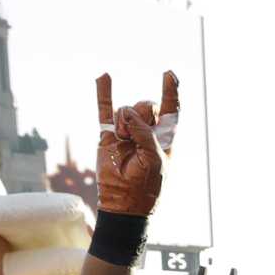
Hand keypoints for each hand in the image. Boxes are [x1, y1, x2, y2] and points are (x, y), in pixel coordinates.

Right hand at [94, 71, 179, 215]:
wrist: (123, 201)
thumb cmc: (146, 184)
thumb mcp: (154, 159)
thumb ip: (144, 133)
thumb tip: (128, 112)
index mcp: (165, 136)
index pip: (171, 109)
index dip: (171, 91)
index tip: (170, 74)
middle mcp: (147, 130)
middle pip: (148, 106)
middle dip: (142, 115)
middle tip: (134, 136)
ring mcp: (127, 131)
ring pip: (127, 110)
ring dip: (124, 122)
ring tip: (123, 140)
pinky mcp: (108, 134)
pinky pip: (105, 110)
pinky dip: (103, 93)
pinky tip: (104, 76)